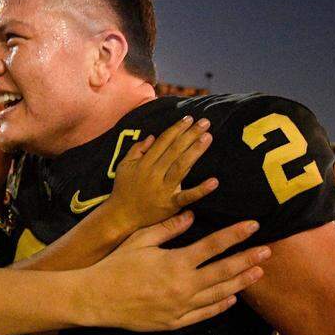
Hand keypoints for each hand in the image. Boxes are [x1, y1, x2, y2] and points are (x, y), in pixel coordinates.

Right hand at [82, 212, 268, 330]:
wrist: (96, 299)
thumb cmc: (115, 266)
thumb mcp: (140, 240)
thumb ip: (168, 229)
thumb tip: (191, 215)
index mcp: (176, 262)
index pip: (214, 245)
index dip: (235, 234)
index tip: (253, 225)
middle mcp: (183, 285)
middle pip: (224, 271)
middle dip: (248, 259)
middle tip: (268, 251)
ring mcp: (180, 306)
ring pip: (219, 294)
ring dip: (241, 282)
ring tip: (258, 273)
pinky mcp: (174, 322)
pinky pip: (203, 314)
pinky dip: (220, 306)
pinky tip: (232, 298)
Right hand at [101, 116, 218, 233]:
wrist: (121, 216)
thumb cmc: (123, 189)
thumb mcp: (124, 165)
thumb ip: (136, 149)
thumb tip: (153, 136)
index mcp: (144, 163)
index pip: (164, 142)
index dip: (177, 129)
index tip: (189, 119)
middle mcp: (154, 173)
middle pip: (175, 150)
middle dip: (190, 134)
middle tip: (205, 122)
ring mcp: (163, 189)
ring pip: (181, 166)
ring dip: (195, 151)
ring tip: (207, 137)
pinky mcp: (170, 205)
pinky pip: (187, 196)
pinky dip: (201, 190)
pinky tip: (214, 182)